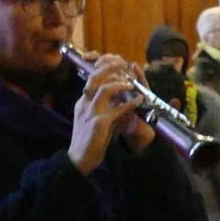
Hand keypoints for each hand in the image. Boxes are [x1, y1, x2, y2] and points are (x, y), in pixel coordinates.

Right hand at [68, 51, 142, 174]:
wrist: (80, 159)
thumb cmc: (89, 139)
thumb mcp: (94, 118)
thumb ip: (104, 106)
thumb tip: (119, 95)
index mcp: (83, 101)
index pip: (91, 77)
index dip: (103, 66)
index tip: (117, 61)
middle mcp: (85, 103)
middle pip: (95, 77)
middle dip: (110, 67)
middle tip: (124, 64)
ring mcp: (91, 113)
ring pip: (104, 89)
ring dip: (120, 83)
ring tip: (131, 84)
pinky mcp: (99, 124)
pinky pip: (116, 109)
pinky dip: (130, 103)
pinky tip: (139, 100)